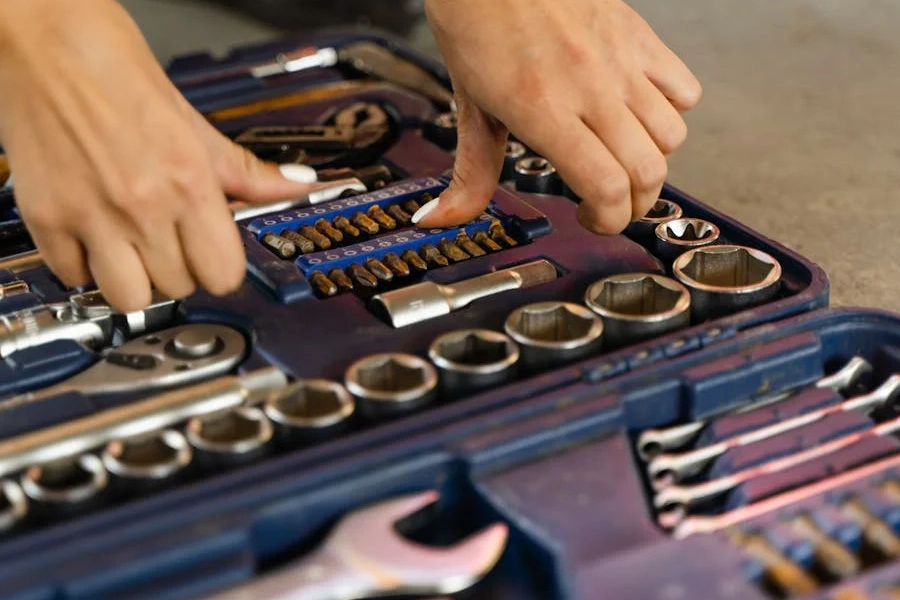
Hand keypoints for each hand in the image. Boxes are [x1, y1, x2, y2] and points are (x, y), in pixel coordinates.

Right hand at [0, 0, 317, 311]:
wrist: (39, 35)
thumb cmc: (112, 65)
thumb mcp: (193, 121)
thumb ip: (246, 170)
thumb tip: (297, 186)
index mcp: (189, 180)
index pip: (224, 273)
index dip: (221, 268)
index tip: (213, 257)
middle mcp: (144, 204)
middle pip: (180, 287)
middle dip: (180, 269)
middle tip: (171, 240)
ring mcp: (92, 215)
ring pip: (130, 299)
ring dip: (135, 281)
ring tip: (132, 249)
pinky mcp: (46, 217)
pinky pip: (74, 277)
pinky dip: (84, 266)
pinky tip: (92, 236)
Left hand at [413, 0, 701, 233]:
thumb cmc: (477, 22)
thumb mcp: (469, 107)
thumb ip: (470, 172)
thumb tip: (441, 218)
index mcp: (545, 111)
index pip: (607, 188)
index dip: (609, 220)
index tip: (593, 219)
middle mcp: (590, 88)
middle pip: (648, 172)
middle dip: (634, 204)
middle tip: (611, 203)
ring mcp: (620, 61)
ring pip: (670, 135)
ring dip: (652, 160)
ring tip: (623, 159)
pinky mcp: (638, 35)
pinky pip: (684, 87)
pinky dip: (671, 111)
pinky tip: (639, 112)